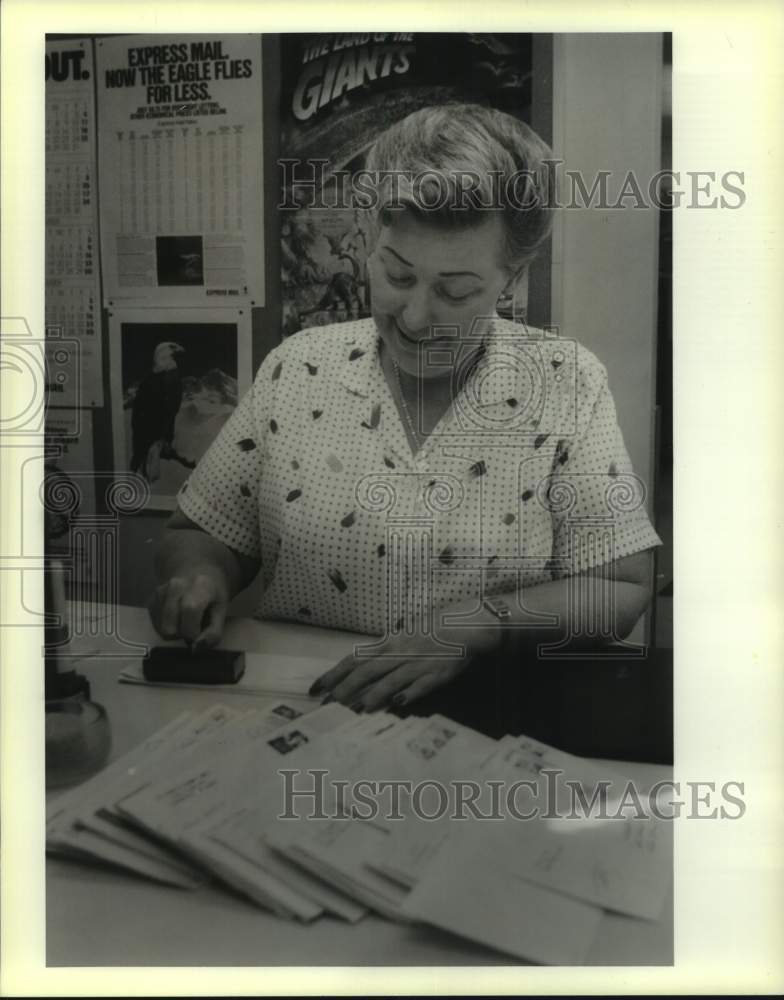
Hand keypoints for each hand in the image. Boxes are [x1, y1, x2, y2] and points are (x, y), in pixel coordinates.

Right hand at [148, 569, 229, 648]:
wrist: (196, 570)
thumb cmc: (213, 592)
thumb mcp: (222, 610)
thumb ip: (214, 632)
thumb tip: (196, 649)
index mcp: (198, 586)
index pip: (190, 611)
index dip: (193, 631)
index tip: (200, 633)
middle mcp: (175, 586)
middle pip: (170, 628)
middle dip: (183, 635)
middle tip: (194, 627)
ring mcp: (159, 592)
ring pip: (161, 629)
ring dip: (175, 632)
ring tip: (186, 621)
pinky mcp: (150, 600)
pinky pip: (155, 626)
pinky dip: (167, 627)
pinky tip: (177, 617)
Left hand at [309, 626, 496, 711]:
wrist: (465, 625)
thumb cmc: (433, 628)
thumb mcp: (404, 635)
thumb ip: (385, 649)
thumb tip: (362, 662)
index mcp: (389, 642)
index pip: (355, 658)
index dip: (334, 674)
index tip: (316, 688)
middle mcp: (400, 653)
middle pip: (367, 671)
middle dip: (345, 689)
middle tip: (327, 705)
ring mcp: (418, 664)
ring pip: (391, 680)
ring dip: (374, 695)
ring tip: (357, 709)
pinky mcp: (437, 674)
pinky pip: (421, 686)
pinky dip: (409, 694)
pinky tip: (398, 705)